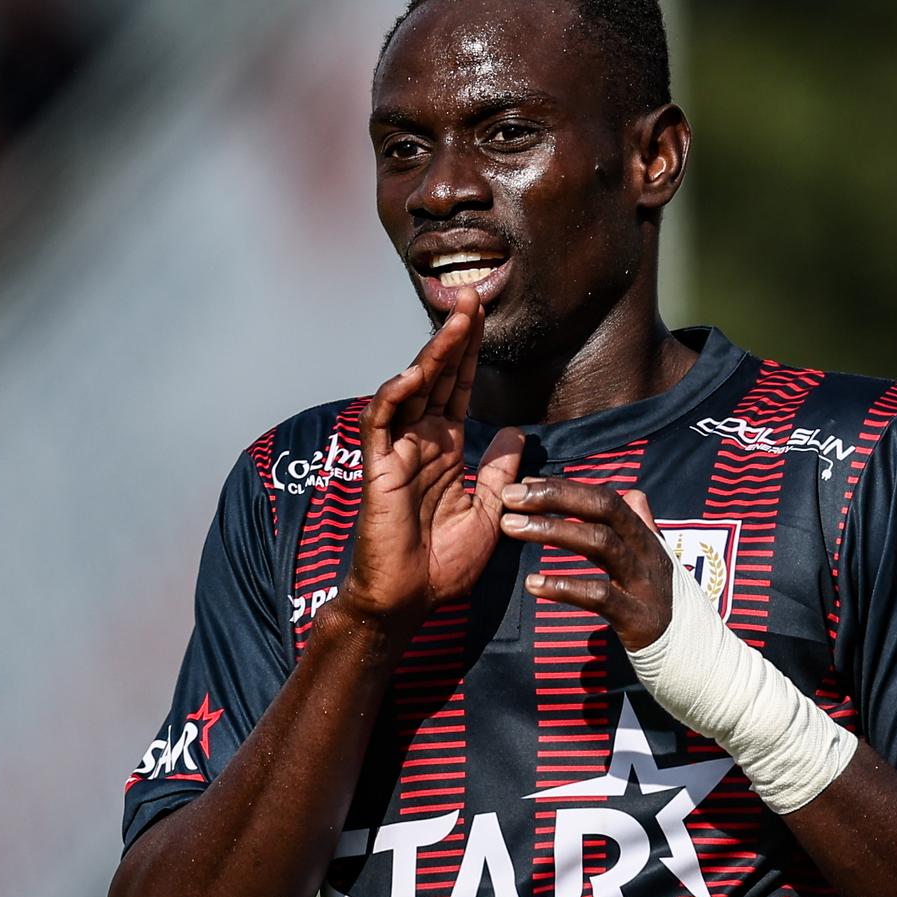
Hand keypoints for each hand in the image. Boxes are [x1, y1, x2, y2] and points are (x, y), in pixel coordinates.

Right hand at [341, 290, 524, 629]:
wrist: (408, 601)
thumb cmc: (442, 565)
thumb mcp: (489, 511)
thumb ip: (499, 469)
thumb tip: (517, 431)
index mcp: (446, 449)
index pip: (458, 387)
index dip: (469, 351)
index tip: (483, 313)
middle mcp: (421, 442)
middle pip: (437, 377)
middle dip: (454, 336)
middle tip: (470, 295)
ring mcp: (398, 452)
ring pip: (412, 390)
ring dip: (432, 353)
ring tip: (454, 319)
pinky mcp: (378, 469)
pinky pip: (382, 424)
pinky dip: (394, 396)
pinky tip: (413, 372)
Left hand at [498, 479, 676, 649]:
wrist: (697, 658)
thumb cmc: (667, 606)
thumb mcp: (658, 561)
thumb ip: (643, 527)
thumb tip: (634, 493)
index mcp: (646, 539)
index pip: (606, 499)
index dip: (566, 487)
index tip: (526, 482)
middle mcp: (648, 554)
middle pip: (604, 510)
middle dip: (556, 497)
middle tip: (510, 496)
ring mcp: (644, 584)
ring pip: (600, 544)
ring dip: (552, 531)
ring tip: (511, 527)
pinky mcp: (637, 618)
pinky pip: (599, 596)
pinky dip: (564, 586)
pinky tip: (533, 583)